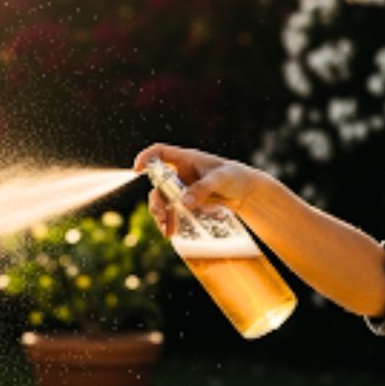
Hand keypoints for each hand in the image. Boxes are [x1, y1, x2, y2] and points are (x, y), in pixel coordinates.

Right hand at [132, 143, 262, 236]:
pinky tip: (171, 233)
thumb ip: (203, 188)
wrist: (246, 192)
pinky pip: (172, 212)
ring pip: (162, 201)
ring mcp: (181, 189)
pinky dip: (170, 222)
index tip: (137, 170)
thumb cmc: (235, 177)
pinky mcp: (186, 203)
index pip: (160, 153)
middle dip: (156, 201)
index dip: (146, 158)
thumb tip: (184, 203)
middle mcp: (179, 174)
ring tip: (167, 230)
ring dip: (160, 215)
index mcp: (186, 160)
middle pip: (157, 184)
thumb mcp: (221, 179)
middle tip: (161, 215)